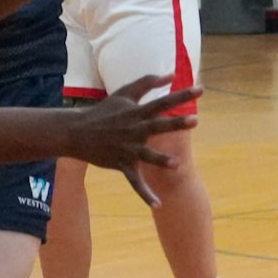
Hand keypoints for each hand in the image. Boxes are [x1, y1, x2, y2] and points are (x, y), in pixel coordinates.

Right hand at [64, 73, 200, 206]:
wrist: (76, 132)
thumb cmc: (104, 110)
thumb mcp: (124, 93)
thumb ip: (147, 82)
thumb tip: (171, 74)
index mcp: (136, 112)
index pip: (163, 101)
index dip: (182, 95)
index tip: (201, 89)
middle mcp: (133, 130)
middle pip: (157, 126)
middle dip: (175, 124)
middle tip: (195, 120)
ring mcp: (127, 148)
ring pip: (146, 156)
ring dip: (160, 161)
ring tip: (176, 165)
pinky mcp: (121, 164)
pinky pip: (134, 181)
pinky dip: (145, 193)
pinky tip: (158, 203)